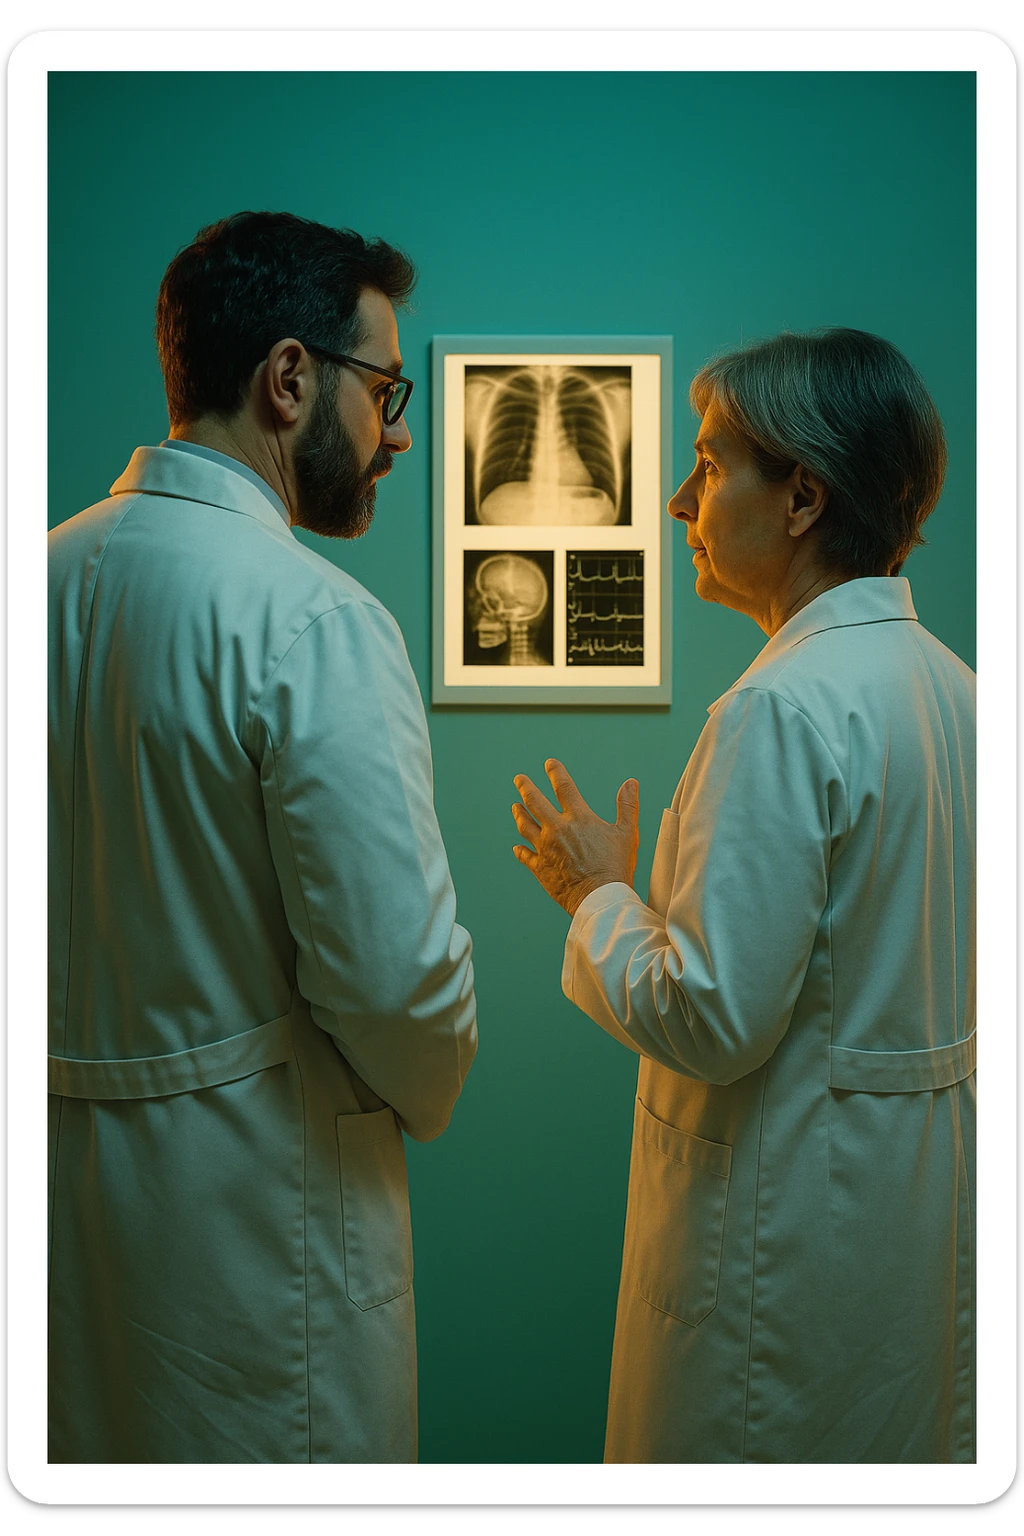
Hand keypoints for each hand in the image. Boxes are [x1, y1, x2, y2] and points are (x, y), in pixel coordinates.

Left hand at [511, 759, 638, 916]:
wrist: (599, 898)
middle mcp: (557, 830)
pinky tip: (517, 847)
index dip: (555, 772)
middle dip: (525, 787)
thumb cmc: (616, 867)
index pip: (563, 787)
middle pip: (535, 802)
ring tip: (515, 806)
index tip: (549, 764)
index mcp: (578, 818)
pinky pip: (525, 856)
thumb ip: (627, 806)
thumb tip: (631, 782)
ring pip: (525, 826)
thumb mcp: (627, 834)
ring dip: (519, 814)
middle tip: (519, 779)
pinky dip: (520, 850)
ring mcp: (545, 849)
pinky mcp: (540, 868)